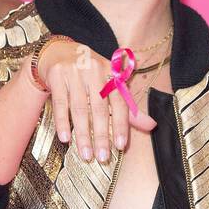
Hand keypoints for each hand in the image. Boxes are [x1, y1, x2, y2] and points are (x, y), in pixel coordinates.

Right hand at [36, 39, 156, 159]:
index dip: (122, 124)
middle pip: (99, 108)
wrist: (58, 52)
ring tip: (86, 154)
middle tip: (102, 157)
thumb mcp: (109, 85)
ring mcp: (74, 73)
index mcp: (112, 72)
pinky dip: (63, 122)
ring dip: (83, 134)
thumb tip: (152, 126)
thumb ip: (128, 108)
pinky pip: (61, 104)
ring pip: (80, 108)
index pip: (120, 102)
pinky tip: (65, 138)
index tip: (121, 146)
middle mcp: (95, 70)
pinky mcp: (57, 76)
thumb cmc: (88, 74)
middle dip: (101, 135)